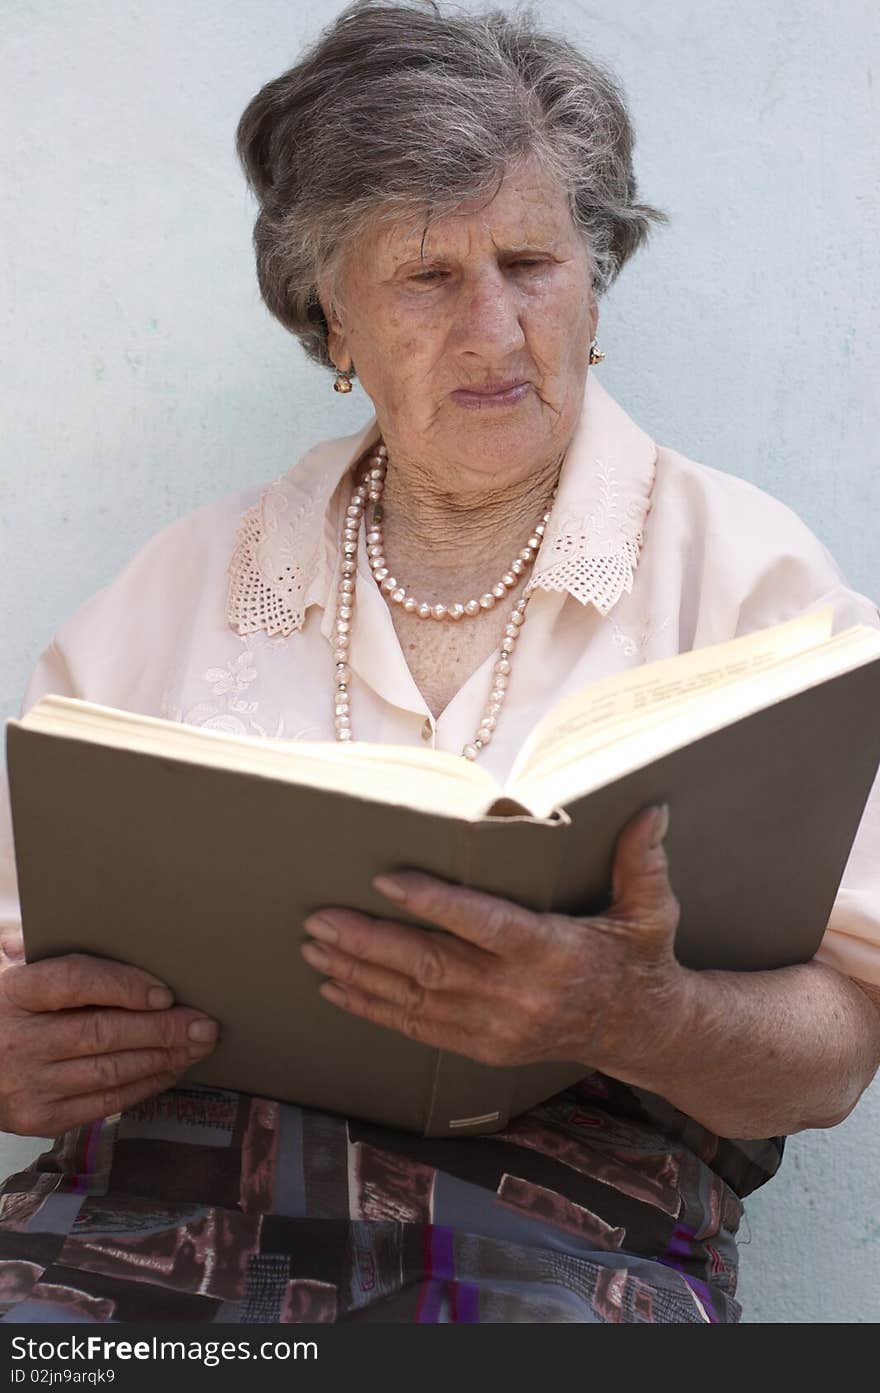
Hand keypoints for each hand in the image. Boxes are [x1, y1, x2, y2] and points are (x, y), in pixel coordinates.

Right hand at [0, 953, 218, 1136]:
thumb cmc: (2, 1005)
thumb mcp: (5, 963)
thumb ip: (37, 940)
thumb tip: (94, 916)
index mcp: (13, 992)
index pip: (73, 982)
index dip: (123, 985)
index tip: (164, 992)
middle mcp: (18, 1041)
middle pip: (102, 1033)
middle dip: (162, 1029)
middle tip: (203, 1023)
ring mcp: (28, 1085)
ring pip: (110, 1071)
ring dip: (162, 1058)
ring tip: (196, 1045)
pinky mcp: (40, 1118)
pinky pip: (104, 1103)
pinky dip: (144, 1086)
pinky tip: (169, 1069)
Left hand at [301, 803, 685, 1078]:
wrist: (641, 1031)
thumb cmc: (639, 959)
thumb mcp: (652, 910)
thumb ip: (643, 860)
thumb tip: (652, 809)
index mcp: (553, 953)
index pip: (484, 925)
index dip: (434, 903)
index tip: (388, 879)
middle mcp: (518, 995)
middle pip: (432, 966)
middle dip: (370, 943)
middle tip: (321, 919)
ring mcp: (496, 1028)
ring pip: (414, 1000)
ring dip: (359, 974)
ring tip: (314, 948)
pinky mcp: (483, 1048)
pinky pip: (417, 1030)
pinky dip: (374, 1009)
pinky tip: (337, 989)